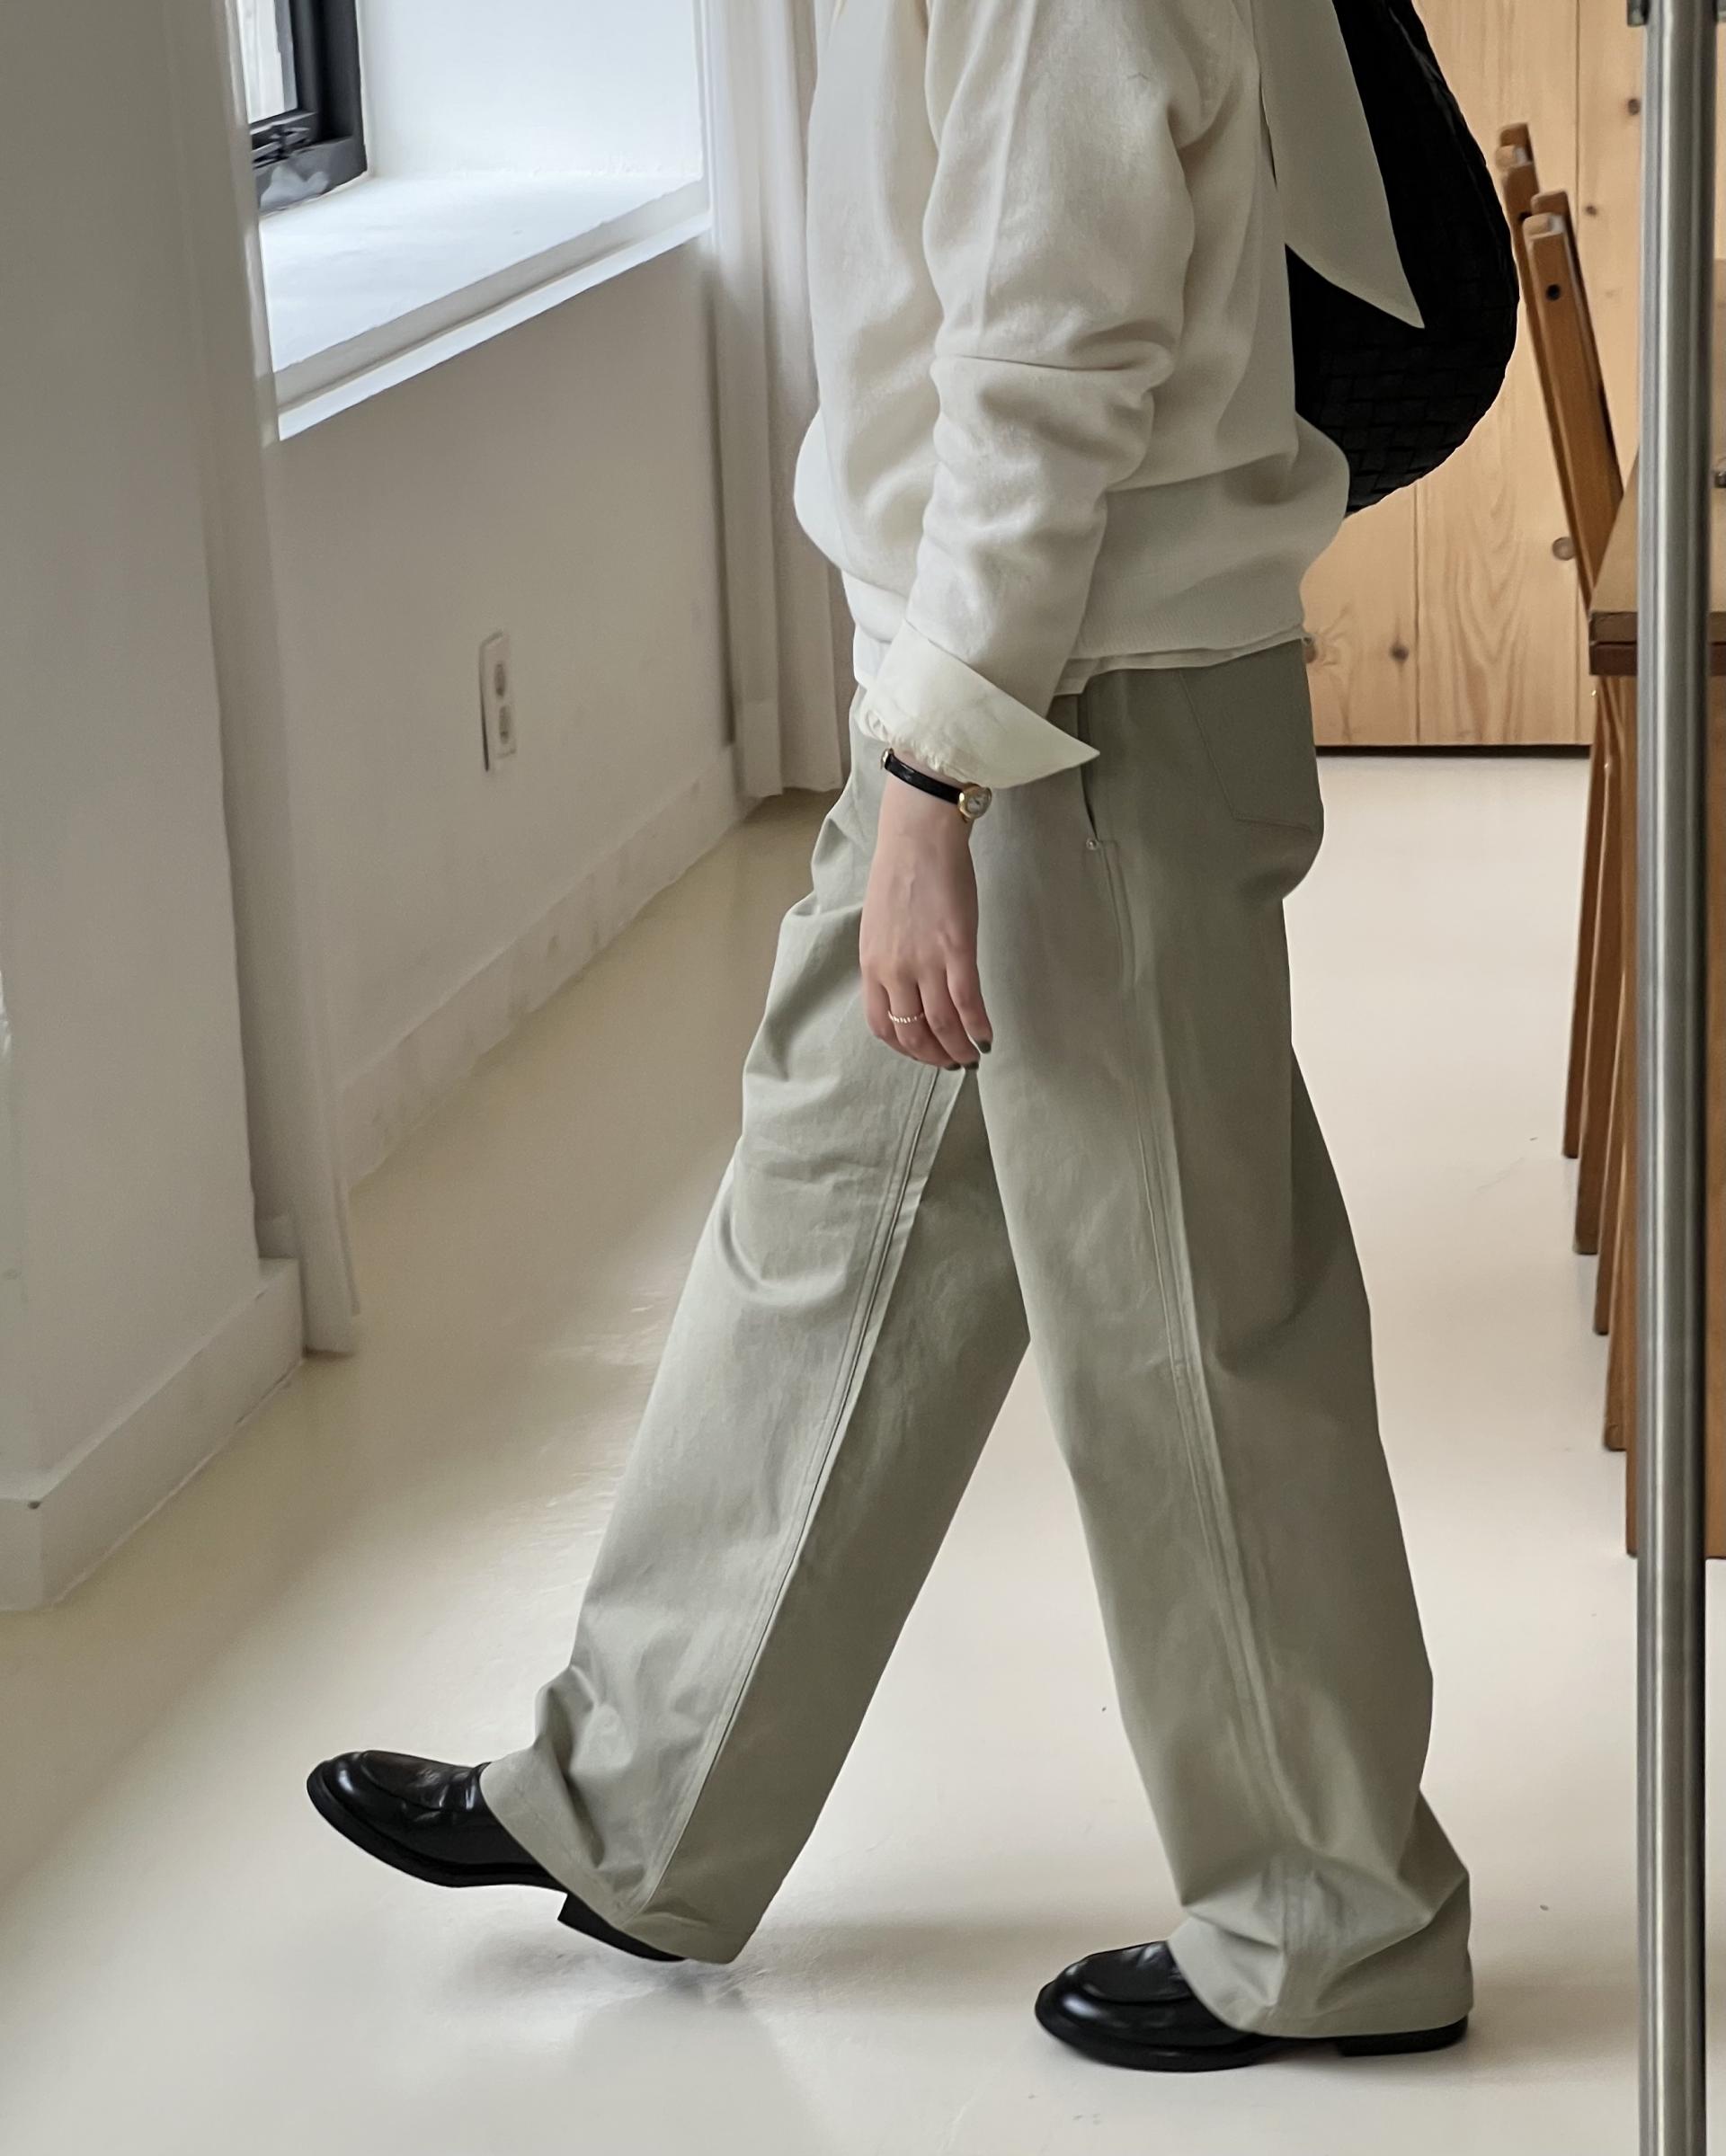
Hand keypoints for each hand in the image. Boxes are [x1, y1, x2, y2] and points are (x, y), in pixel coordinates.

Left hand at [861, 767, 992, 1068]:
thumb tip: (907, 987)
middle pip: (912, 1034)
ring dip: (959, 1050)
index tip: (923, 1052)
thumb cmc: (900, 871)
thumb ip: (888, 959)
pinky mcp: (957, 950)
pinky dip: (978, 1028)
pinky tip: (988, 1038)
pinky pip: (967, 1004)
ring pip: (941, 1026)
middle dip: (934, 1057)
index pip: (881, 1027)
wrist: (918, 836)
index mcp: (872, 965)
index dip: (905, 1048)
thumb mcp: (879, 925)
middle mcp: (894, 971)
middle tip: (953, 1063)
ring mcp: (925, 962)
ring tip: (973, 1057)